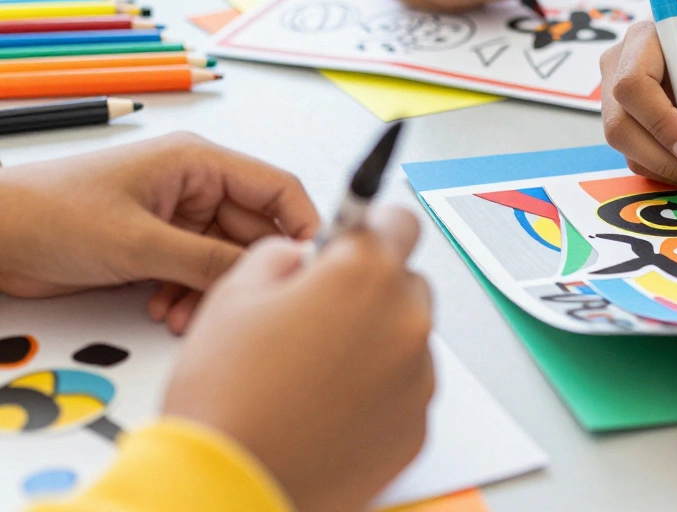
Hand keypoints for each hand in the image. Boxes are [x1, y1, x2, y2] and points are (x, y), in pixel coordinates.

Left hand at [0, 133, 318, 332]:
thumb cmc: (52, 214)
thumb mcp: (140, 242)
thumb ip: (209, 259)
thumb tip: (264, 271)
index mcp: (198, 163)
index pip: (277, 189)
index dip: (302, 224)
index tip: (310, 265)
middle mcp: (194, 187)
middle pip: (252, 231)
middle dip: (244, 271)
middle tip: (240, 304)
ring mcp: (176, 218)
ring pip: (224, 259)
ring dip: (211, 290)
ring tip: (181, 313)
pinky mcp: (157, 246)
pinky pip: (196, 273)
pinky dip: (188, 295)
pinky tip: (163, 310)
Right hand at [164, 206, 432, 511]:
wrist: (232, 486)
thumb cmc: (228, 398)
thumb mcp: (235, 294)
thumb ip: (282, 254)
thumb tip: (304, 257)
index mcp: (365, 275)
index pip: (399, 222)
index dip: (369, 230)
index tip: (354, 243)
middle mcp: (405, 322)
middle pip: (406, 283)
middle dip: (369, 290)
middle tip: (318, 316)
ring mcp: (418, 378)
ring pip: (407, 338)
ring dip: (374, 342)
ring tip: (314, 372)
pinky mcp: (417, 425)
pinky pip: (405, 389)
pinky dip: (377, 391)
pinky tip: (328, 406)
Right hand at [600, 22, 676, 184]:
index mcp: (646, 41)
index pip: (632, 85)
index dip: (659, 121)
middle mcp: (622, 70)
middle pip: (621, 125)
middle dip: (666, 156)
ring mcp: (624, 105)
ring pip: (631, 152)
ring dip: (676, 170)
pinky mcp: (633, 133)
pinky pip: (644, 164)